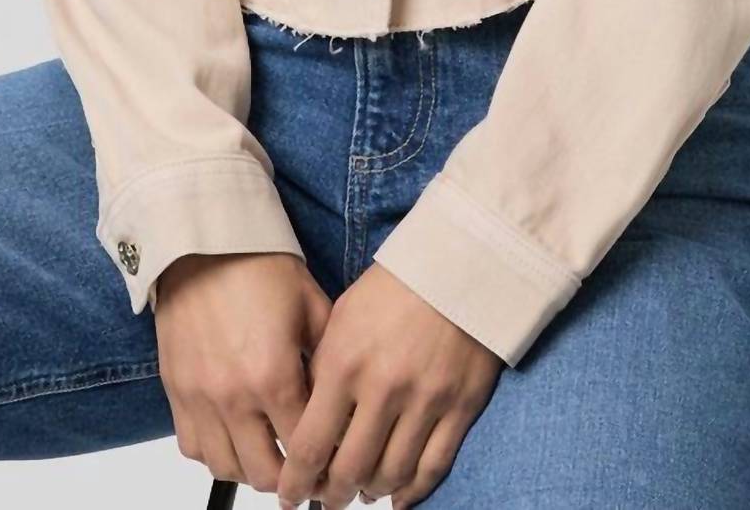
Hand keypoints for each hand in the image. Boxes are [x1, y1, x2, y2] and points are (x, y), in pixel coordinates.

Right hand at [155, 251, 331, 496]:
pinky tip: (235, 437)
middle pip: (266, 473)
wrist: (205, 242)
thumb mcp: (313, 306)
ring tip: (271, 455)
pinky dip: (215, 452)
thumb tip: (341, 399)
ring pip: (227, 468)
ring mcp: (199, 397)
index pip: (306, 447)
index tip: (336, 458)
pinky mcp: (175, 390)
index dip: (326, 459)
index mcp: (274, 376)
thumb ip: (327, 359)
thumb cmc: (261, 267)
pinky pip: (192, 447)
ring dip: (252, 470)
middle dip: (292, 478)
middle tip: (306, 467)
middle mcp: (234, 397)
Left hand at [275, 262, 501, 509]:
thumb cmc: (396, 284)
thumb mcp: (343, 316)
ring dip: (371, 492)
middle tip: (326, 498)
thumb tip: (309, 419)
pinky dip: (412, 491)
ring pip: (391, 475)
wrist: (459, 263)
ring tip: (361, 492)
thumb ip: (325, 368)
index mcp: (346, 364)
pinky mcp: (461, 406)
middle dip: (332, 494)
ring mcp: (426, 400)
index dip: (296, 481)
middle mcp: (384, 388)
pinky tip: (398, 496)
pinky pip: (433, 467)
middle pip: (350, 470)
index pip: (311, 445)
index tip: (289, 494)